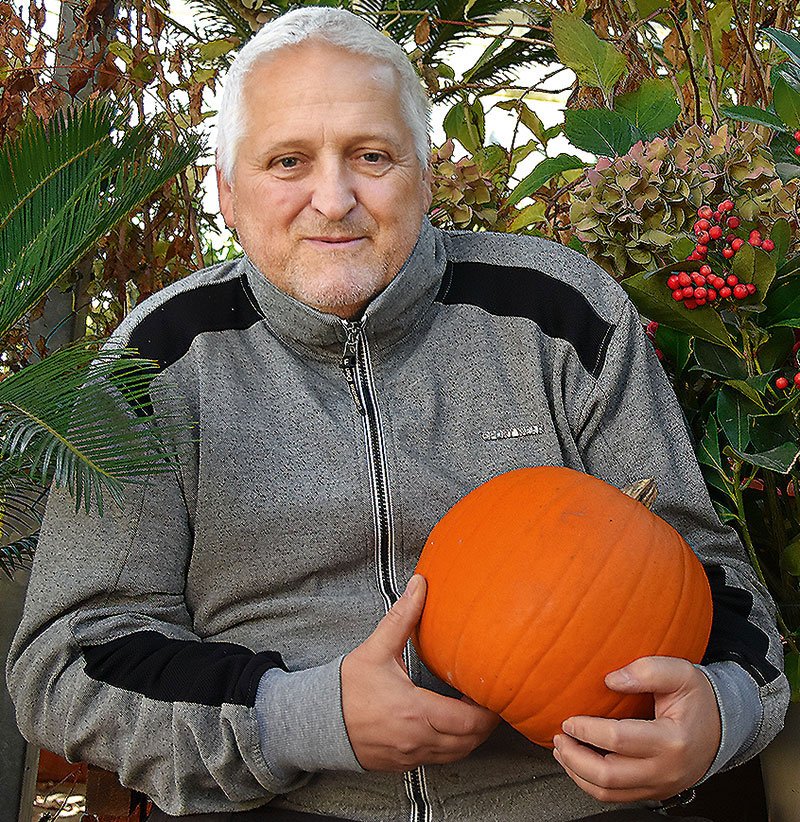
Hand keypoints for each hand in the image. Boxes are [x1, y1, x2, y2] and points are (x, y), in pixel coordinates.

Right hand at [341, 574, 499, 771]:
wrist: (316, 721)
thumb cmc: (346, 688)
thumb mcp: (376, 649)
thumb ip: (402, 617)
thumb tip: (419, 585)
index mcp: (415, 711)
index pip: (469, 722)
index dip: (488, 711)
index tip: (492, 693)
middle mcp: (416, 740)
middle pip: (469, 742)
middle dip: (485, 724)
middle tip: (490, 700)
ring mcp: (409, 756)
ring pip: (456, 755)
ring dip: (469, 736)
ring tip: (474, 711)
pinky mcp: (402, 765)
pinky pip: (437, 760)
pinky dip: (451, 746)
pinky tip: (449, 725)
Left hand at [552, 656, 720, 802]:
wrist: (721, 726)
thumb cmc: (698, 698)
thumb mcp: (679, 673)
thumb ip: (646, 670)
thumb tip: (610, 680)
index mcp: (672, 740)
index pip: (619, 740)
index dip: (588, 731)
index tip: (569, 720)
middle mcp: (666, 770)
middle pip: (609, 776)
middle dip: (576, 757)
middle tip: (559, 737)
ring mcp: (660, 785)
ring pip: (609, 793)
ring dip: (578, 773)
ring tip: (562, 750)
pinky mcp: (654, 791)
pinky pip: (616, 796)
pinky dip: (591, 783)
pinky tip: (577, 764)